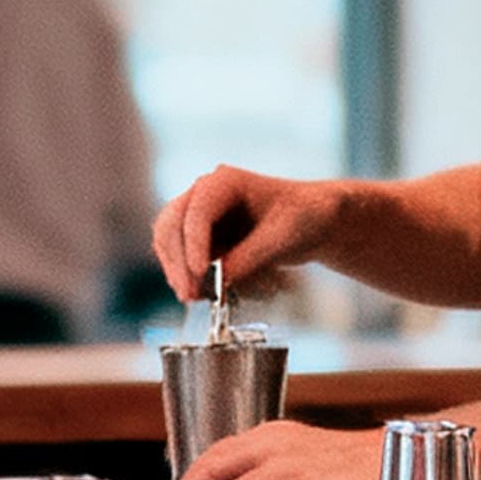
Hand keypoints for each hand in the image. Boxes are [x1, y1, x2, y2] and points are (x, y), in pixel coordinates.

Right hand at [152, 166, 339, 305]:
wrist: (312, 222)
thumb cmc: (304, 217)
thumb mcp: (284, 237)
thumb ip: (251, 256)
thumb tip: (220, 278)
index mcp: (226, 182)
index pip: (198, 210)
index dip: (194, 242)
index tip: (200, 271)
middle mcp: (205, 193)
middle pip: (172, 223)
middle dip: (178, 260)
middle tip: (190, 293)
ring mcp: (199, 215)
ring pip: (168, 240)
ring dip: (176, 269)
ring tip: (192, 297)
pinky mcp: (200, 237)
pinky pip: (178, 255)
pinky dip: (183, 273)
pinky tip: (198, 292)